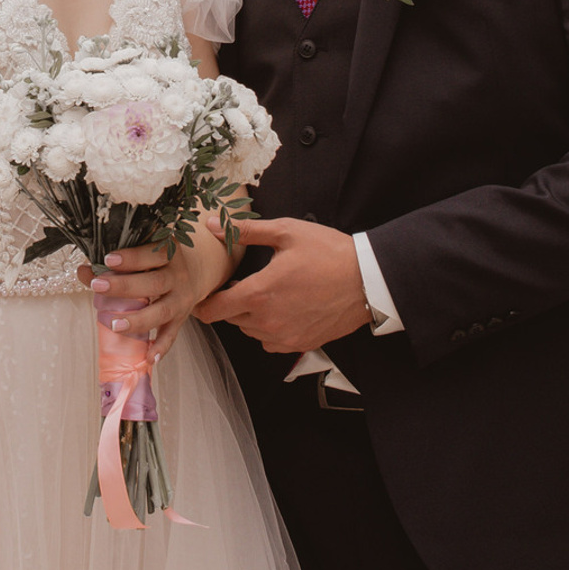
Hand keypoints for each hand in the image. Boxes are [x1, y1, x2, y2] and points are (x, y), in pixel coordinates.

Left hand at [76, 239, 224, 361]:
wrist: (197, 270)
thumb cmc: (159, 259)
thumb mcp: (145, 251)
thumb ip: (115, 260)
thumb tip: (83, 271)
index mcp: (168, 253)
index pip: (152, 253)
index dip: (131, 257)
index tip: (108, 259)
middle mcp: (177, 276)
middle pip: (153, 283)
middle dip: (125, 286)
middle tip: (98, 286)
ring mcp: (180, 299)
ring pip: (161, 311)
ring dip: (138, 320)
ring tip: (114, 325)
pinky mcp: (181, 319)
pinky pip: (172, 335)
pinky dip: (161, 347)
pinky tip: (149, 358)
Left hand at [193, 216, 368, 353]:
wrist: (367, 281)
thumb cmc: (329, 253)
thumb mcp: (286, 232)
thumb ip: (246, 231)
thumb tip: (214, 225)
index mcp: (260, 293)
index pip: (213, 310)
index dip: (202, 303)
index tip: (201, 294)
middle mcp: (268, 321)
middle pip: (230, 319)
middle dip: (229, 302)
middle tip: (238, 283)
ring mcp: (285, 336)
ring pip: (250, 331)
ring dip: (248, 315)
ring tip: (263, 293)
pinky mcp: (301, 344)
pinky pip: (270, 342)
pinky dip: (267, 329)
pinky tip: (279, 310)